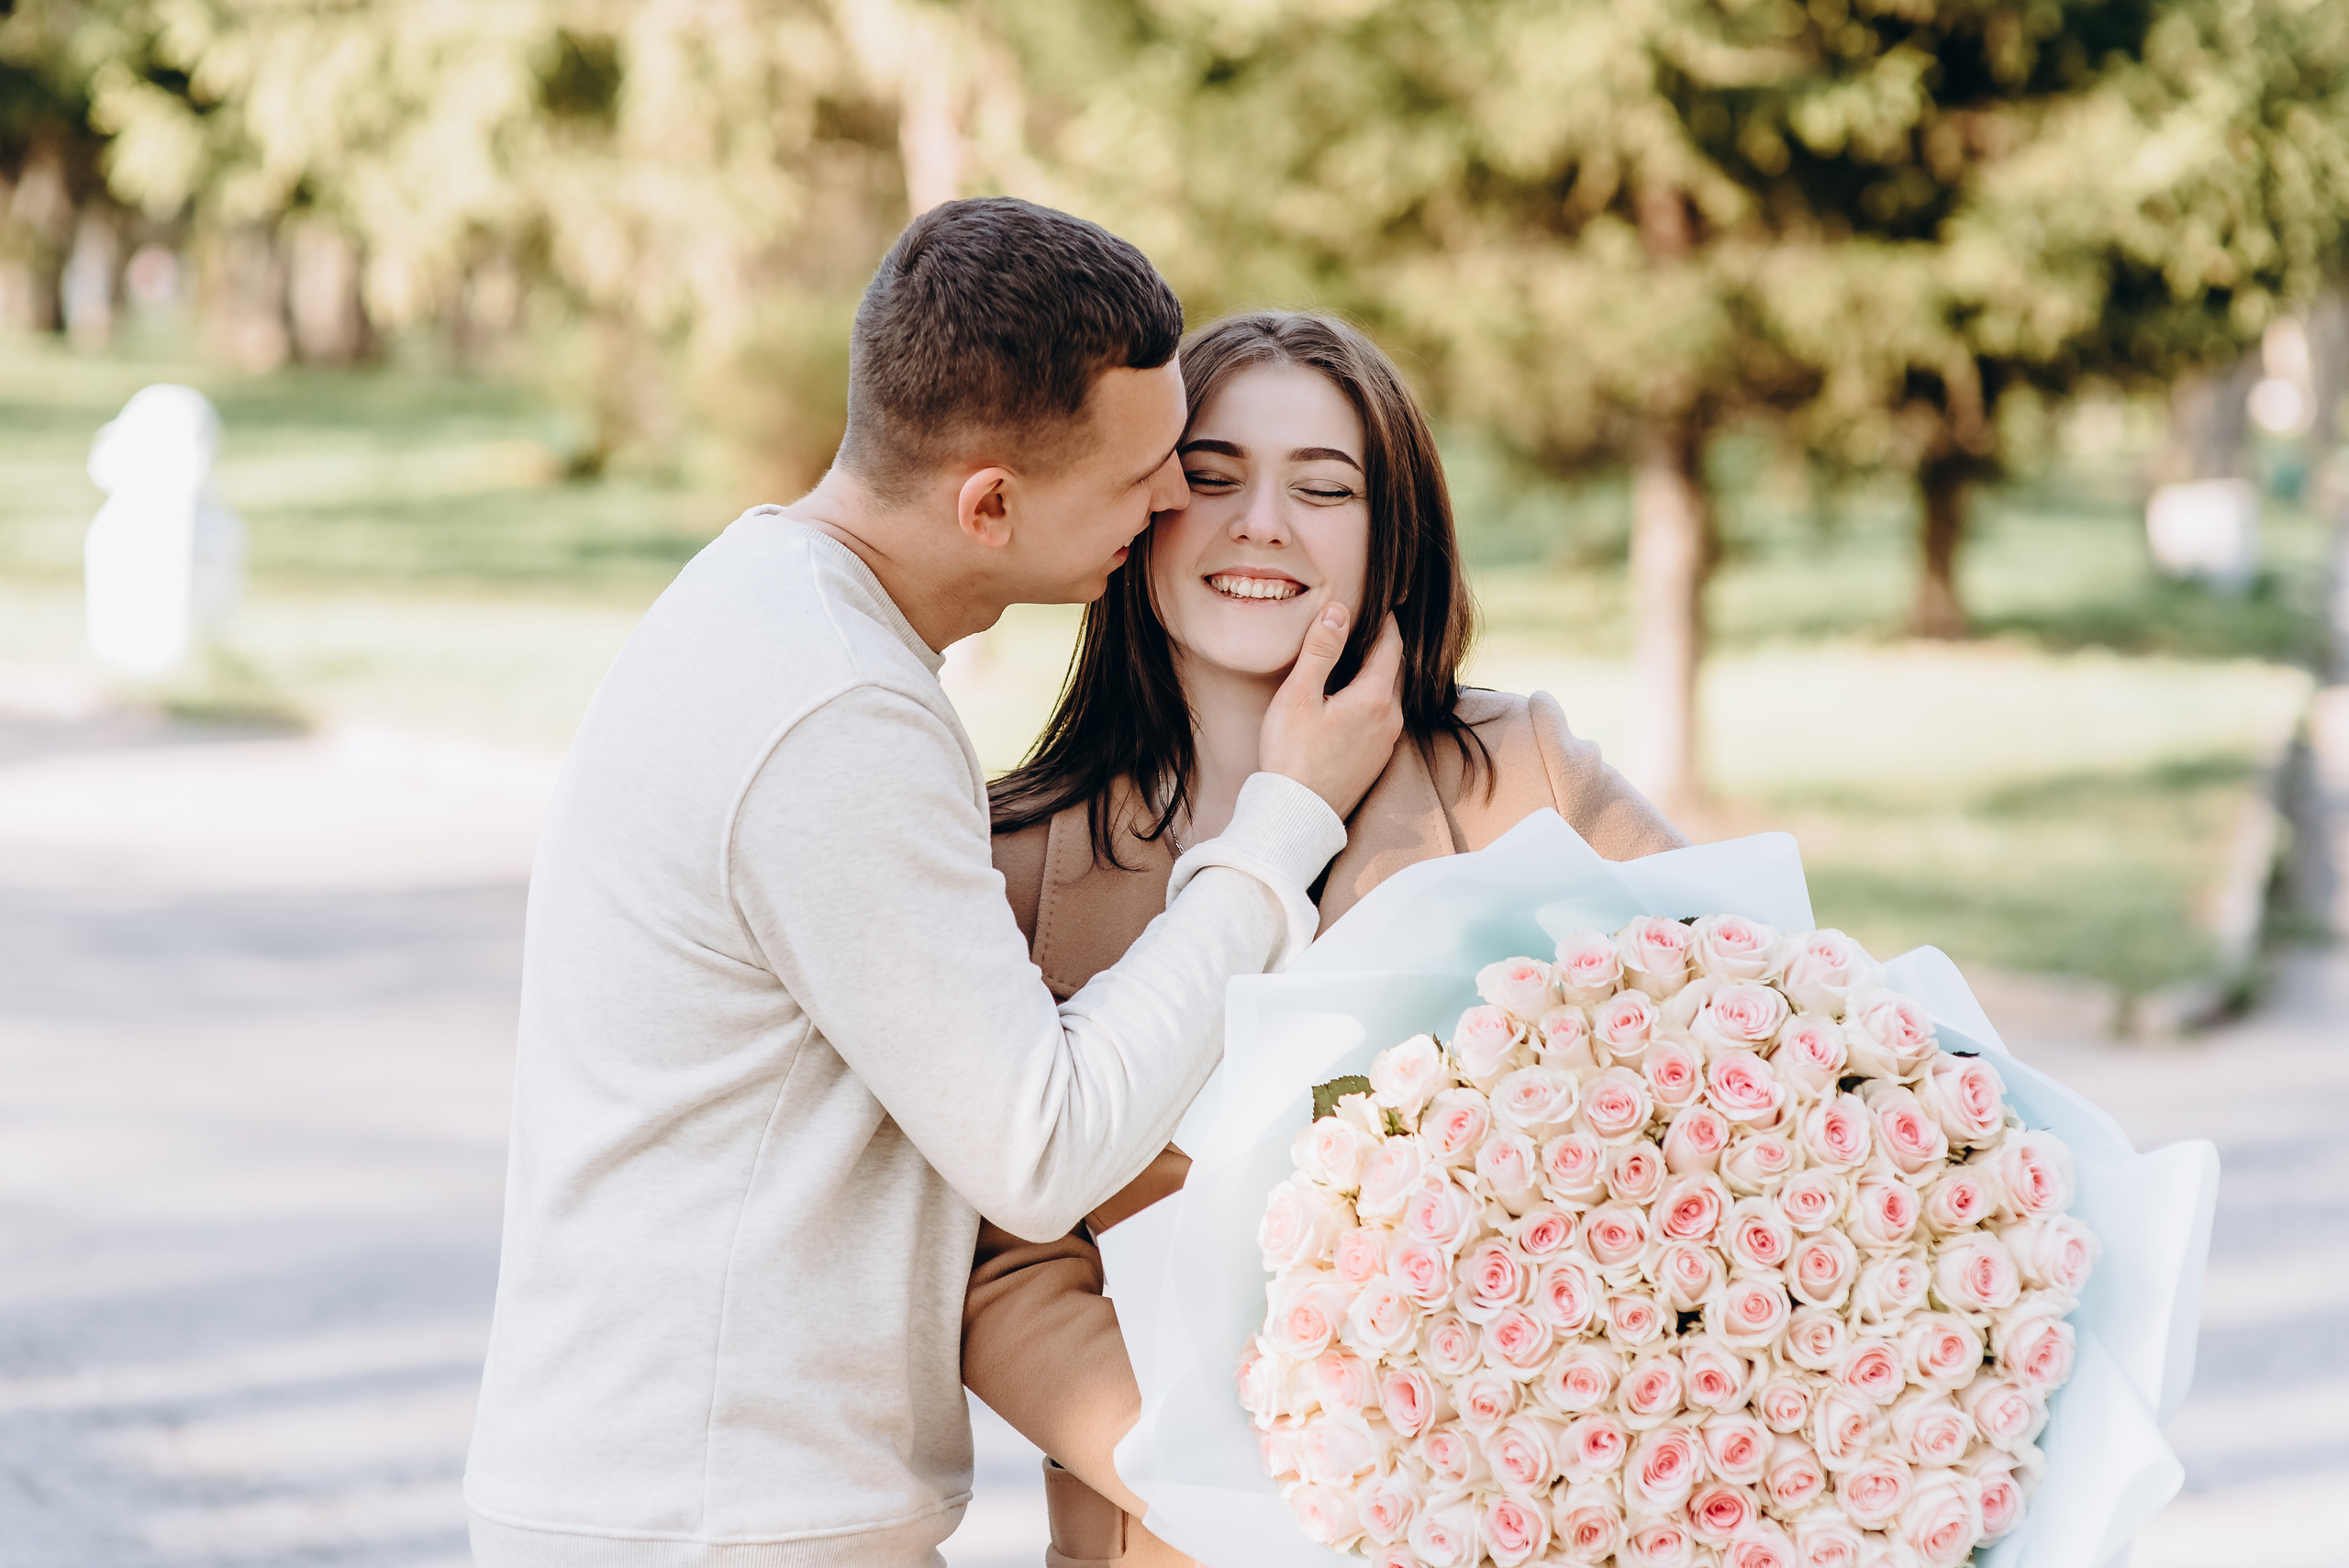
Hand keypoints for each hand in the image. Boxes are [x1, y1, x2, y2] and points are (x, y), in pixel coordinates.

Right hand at [1258, 603, 1405, 818]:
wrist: (1296, 816)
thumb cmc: (1292, 755)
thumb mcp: (1299, 696)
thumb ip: (1320, 651)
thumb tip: (1339, 611)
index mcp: (1375, 698)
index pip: (1391, 647)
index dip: (1387, 622)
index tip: (1383, 605)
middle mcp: (1390, 720)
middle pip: (1396, 671)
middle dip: (1387, 646)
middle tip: (1373, 626)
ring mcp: (1385, 743)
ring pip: (1391, 696)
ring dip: (1381, 674)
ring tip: (1362, 658)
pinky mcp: (1376, 761)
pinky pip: (1383, 718)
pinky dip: (1374, 699)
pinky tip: (1354, 700)